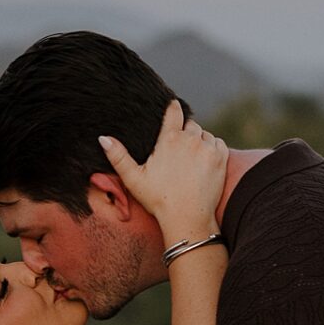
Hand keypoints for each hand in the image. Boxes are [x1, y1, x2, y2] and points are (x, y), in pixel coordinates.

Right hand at [99, 100, 228, 243]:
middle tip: (179, 151)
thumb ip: (118, 156)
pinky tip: (203, 163)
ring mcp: (207, 148)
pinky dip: (212, 149)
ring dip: (199, 142)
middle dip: (185, 133)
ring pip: (204, 134)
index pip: (174, 111)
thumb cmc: (158, 199)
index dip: (173, 107)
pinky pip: (218, 143)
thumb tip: (103, 138)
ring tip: (190, 160)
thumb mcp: (133, 179)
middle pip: (190, 124)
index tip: (173, 106)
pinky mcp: (220, 158)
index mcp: (169, 139)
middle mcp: (190, 139)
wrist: (187, 218)